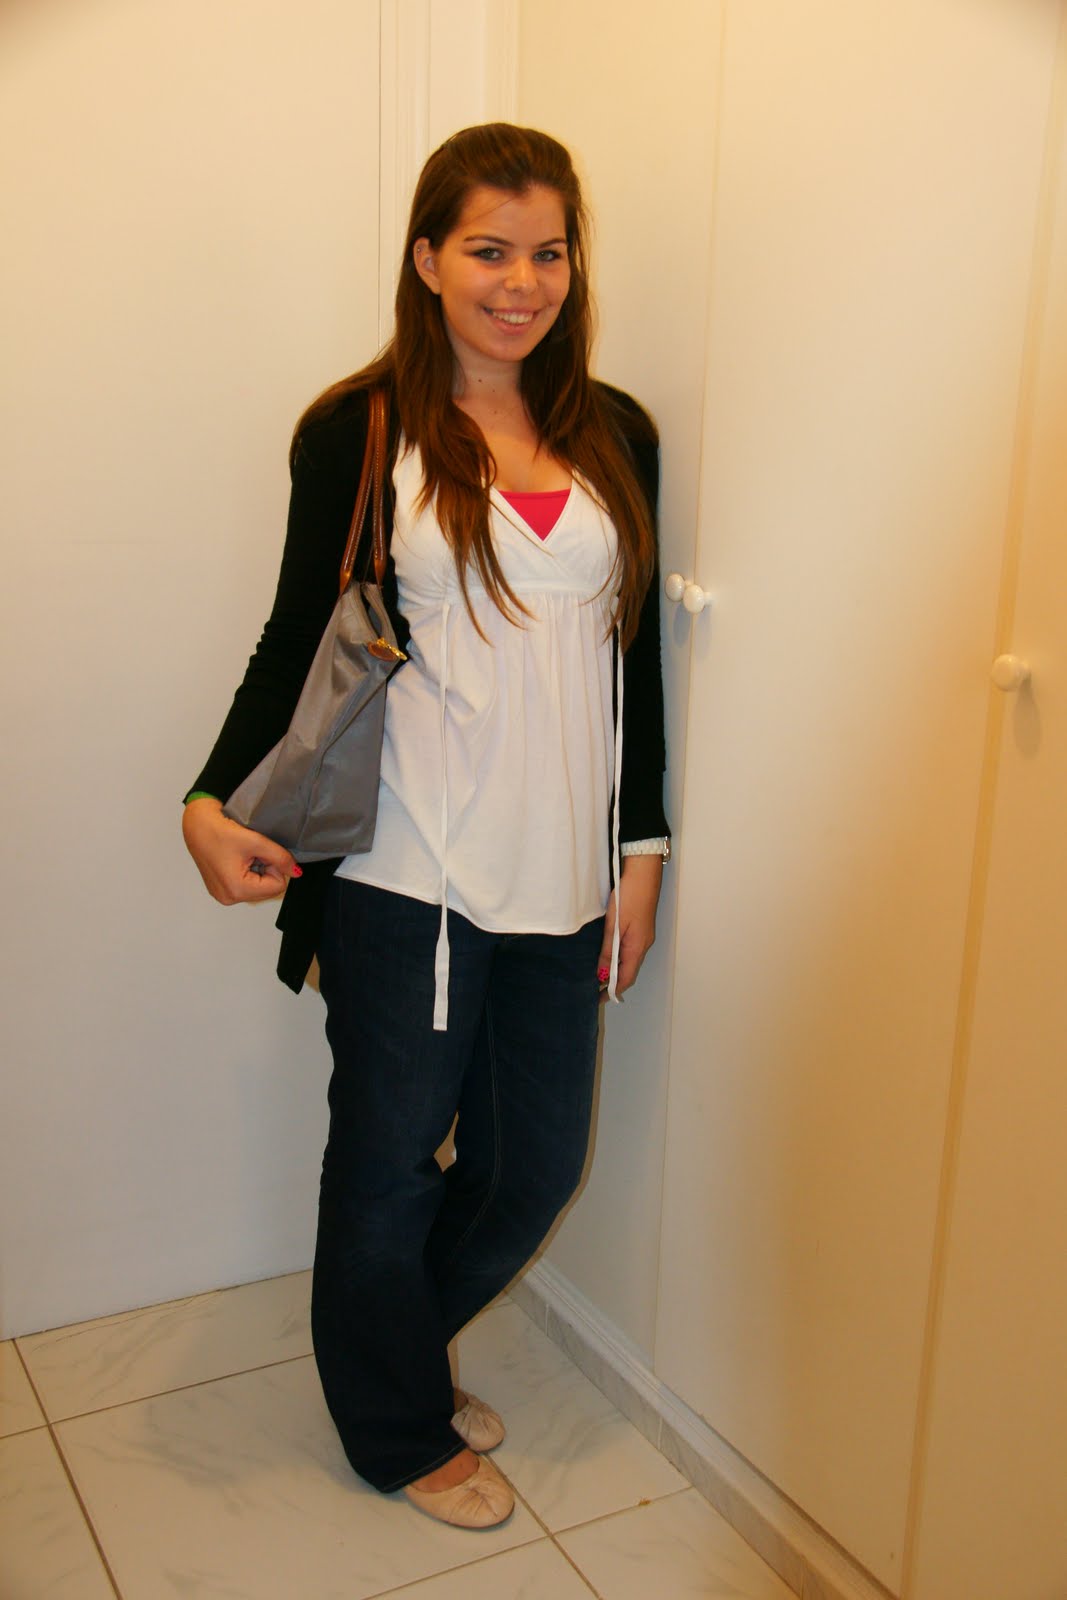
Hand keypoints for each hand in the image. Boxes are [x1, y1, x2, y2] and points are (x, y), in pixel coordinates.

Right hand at [181, 797, 301, 904]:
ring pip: (258, 888)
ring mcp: (223, 895)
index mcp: (236, 890)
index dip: (274, 866)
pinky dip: (247, 873)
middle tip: (251, 852)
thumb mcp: (256, 841)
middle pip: (267, 890)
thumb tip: (296, 872)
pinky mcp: (220, 889)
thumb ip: (280, 857)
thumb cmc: (219, 830)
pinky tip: (237, 859)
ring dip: (257, 871)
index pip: (277, 886)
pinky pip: (245, 886)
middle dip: (266, 870)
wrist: (197, 823)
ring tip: (243, 855)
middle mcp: (228, 898)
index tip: (260, 851)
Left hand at [598, 853, 662, 998]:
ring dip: (616, 971)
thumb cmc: (630, 896)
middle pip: (629, 972)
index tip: (599, 998)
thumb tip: (602, 974)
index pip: (626, 978)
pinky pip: (630, 950)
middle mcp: (643, 945)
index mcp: (637, 947)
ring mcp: (643, 937)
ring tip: (599, 975)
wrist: (643, 874)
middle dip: (614, 983)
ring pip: (629, 961)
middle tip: (595, 989)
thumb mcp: (614, 925)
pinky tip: (609, 956)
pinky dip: (620, 958)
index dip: (613, 990)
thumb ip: (608, 951)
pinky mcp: (641, 929)